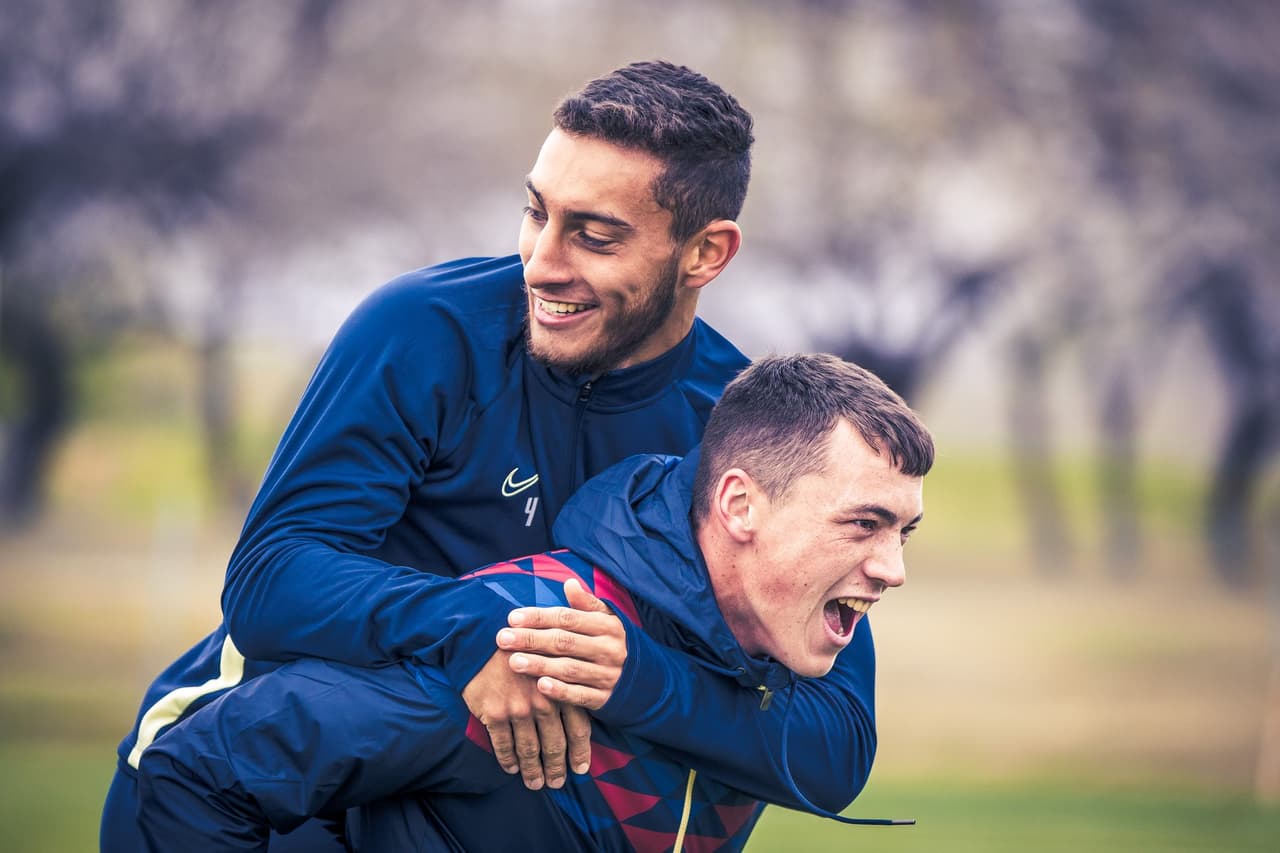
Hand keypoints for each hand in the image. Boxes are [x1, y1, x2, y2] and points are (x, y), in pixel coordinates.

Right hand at [461, 650, 588, 789]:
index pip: (578, 729)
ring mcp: (518, 709)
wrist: (482, 633)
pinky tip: (511, 768)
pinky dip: (508, 760)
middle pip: (554, 744)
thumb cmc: (522, 643)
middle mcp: (543, 701)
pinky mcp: (494, 713)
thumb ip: (566, 681)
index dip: (580, 753)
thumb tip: (579, 705)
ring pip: (529, 750)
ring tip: (535, 783)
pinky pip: (503, 745)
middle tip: (556, 782)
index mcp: (562, 688)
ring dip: (533, 771)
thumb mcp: (552, 656)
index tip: (580, 769)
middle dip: (556, 768)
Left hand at [499, 578, 627, 711]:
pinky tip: (541, 687)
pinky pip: (581, 696)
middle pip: (564, 642)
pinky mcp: (605, 698)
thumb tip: (569, 583)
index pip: (568, 618)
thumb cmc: (614, 642)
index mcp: (607, 625)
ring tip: (513, 662)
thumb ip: (587, 603)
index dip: (539, 617)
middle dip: (531, 639)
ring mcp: (607, 675)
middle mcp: (608, 649)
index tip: (512, 618)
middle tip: (502, 638)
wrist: (648, 680)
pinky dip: (561, 692)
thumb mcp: (607, 619)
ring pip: (570, 669)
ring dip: (540, 665)